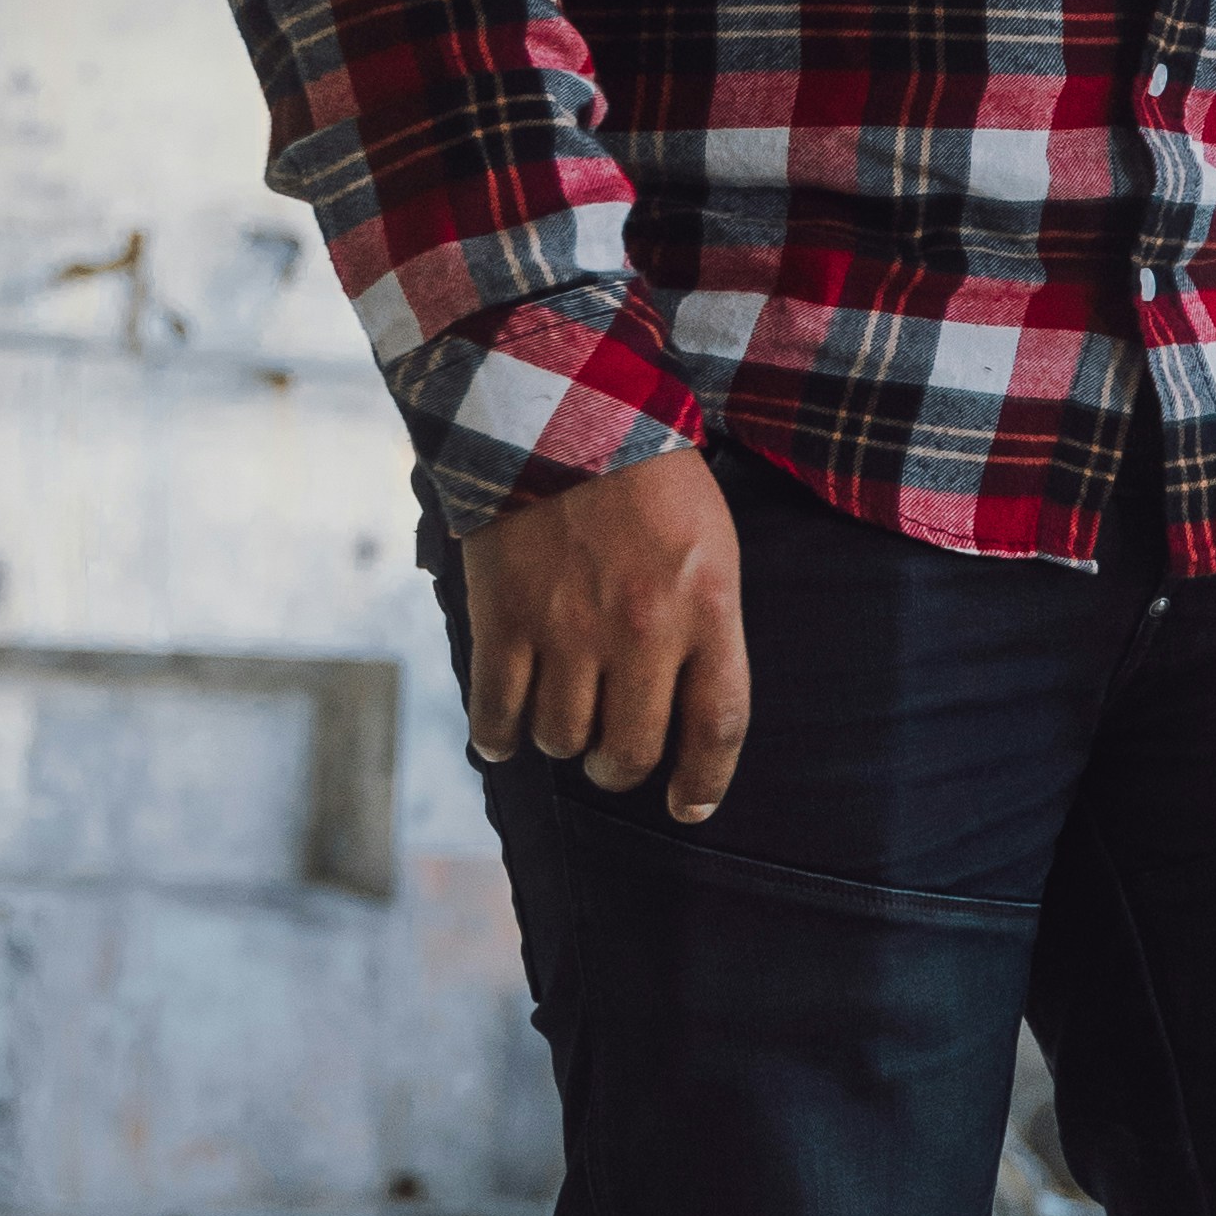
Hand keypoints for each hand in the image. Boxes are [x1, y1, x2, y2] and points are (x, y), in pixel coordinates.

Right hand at [464, 449, 751, 823]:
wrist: (562, 409)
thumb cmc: (650, 479)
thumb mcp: (711, 545)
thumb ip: (706, 624)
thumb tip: (688, 708)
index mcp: (706, 608)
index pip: (717, 727)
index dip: (704, 782)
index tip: (689, 807)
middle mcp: (642, 630)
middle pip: (631, 751)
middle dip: (620, 770)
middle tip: (613, 761)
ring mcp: (568, 627)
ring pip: (562, 738)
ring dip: (561, 742)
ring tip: (562, 720)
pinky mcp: (505, 618)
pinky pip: (497, 712)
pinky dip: (497, 737)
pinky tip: (501, 739)